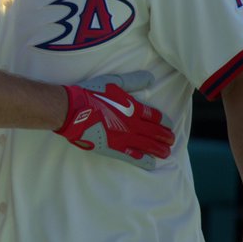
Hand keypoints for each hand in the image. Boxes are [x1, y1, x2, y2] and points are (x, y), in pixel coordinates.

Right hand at [55, 71, 174, 168]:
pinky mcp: (113, 149)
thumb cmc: (90, 93)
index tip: (169, 125)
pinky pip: (133, 157)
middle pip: (155, 133)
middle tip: (171, 140)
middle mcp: (132, 125)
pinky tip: (152, 164)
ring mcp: (123, 138)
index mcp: (133, 108)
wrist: (71, 110)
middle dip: (165, 137)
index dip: (164, 122)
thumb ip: (133, 81)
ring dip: (159, 150)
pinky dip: (144, 161)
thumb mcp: (113, 82)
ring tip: (166, 153)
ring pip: (148, 146)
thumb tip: (151, 77)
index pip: (155, 117)